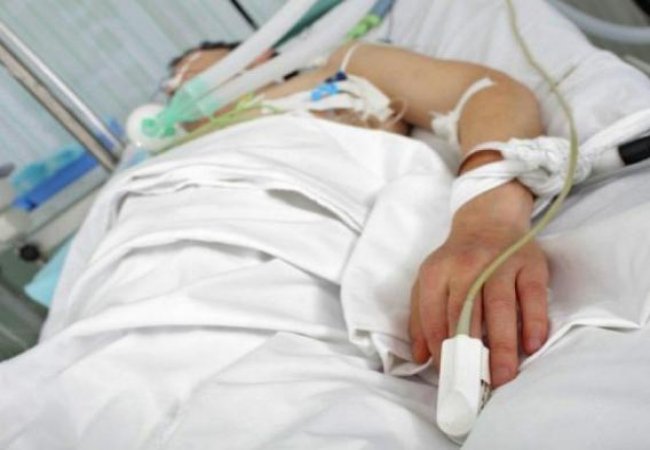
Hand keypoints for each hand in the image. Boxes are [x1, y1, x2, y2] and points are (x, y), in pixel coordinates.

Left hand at [409, 183, 548, 386]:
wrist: (488, 220)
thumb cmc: (456, 260)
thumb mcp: (429, 281)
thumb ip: (420, 317)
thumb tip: (421, 357)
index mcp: (437, 272)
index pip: (434, 314)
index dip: (439, 347)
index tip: (448, 374)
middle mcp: (467, 265)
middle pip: (466, 312)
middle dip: (470, 351)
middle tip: (476, 382)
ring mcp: (500, 263)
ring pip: (500, 306)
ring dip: (501, 344)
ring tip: (502, 375)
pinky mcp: (529, 264)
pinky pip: (532, 295)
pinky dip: (533, 321)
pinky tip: (532, 345)